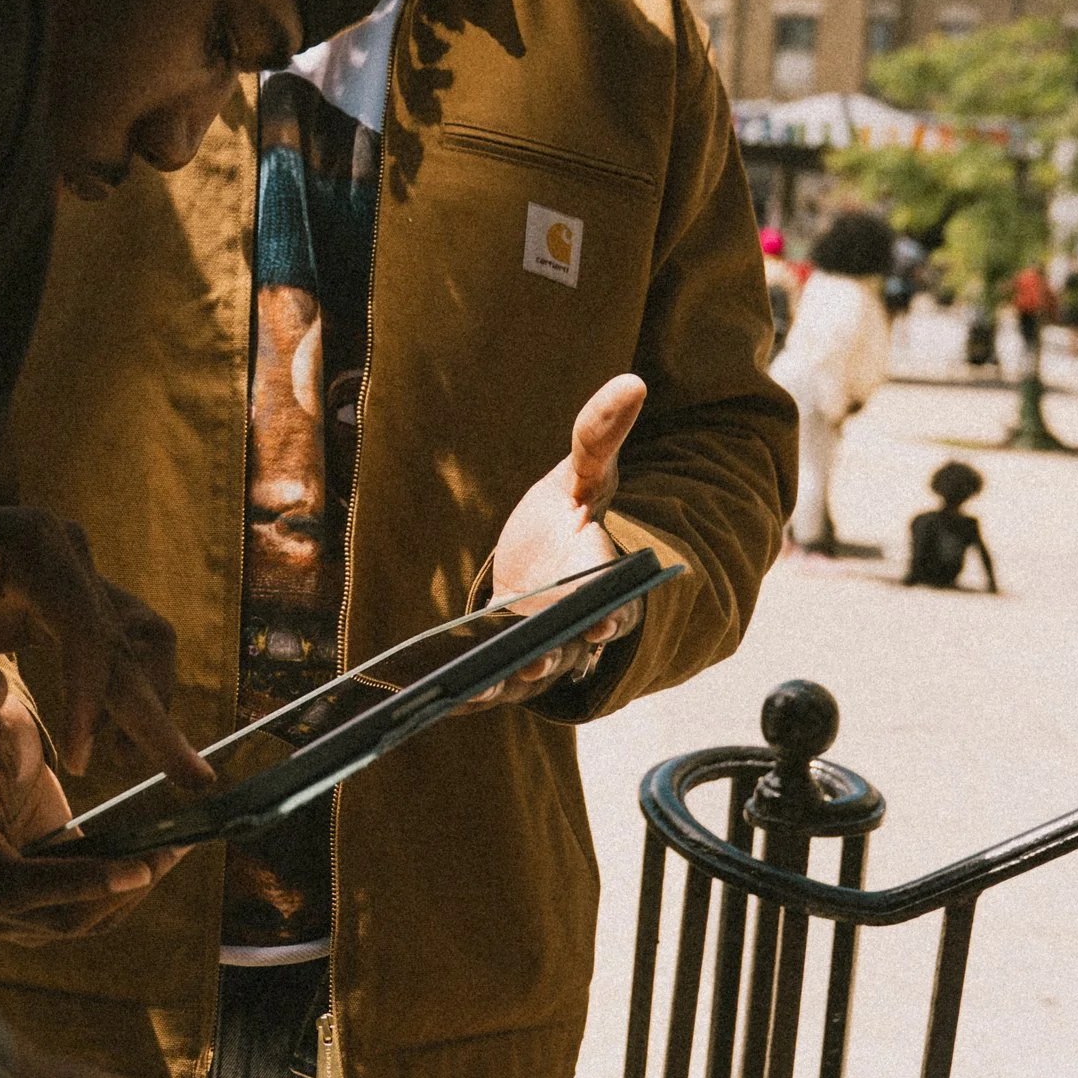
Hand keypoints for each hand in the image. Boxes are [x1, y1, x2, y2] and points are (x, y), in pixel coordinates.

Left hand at [0, 508, 208, 792]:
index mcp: (35, 544)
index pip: (85, 630)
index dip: (89, 701)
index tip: (85, 765)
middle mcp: (70, 554)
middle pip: (127, 640)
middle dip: (154, 716)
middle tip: (193, 778)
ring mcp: (77, 574)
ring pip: (141, 644)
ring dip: (147, 704)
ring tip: (134, 768)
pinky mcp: (73, 600)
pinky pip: (118, 649)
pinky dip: (122, 696)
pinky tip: (112, 746)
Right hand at [0, 671, 182, 937]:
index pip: (10, 886)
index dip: (74, 884)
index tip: (136, 870)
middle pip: (50, 917)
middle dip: (118, 890)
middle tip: (171, 852)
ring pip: (75, 923)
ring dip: (130, 893)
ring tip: (174, 850)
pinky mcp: (33, 907)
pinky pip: (85, 913)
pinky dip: (124, 890)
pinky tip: (158, 857)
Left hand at [484, 373, 651, 699]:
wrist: (534, 565)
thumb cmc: (564, 521)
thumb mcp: (580, 477)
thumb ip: (599, 436)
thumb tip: (633, 382)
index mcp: (599, 576)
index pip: (611, 599)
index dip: (608, 613)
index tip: (599, 620)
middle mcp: (575, 621)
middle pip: (575, 646)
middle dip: (560, 653)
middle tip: (539, 658)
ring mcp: (543, 649)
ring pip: (534, 672)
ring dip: (514, 678)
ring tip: (487, 680)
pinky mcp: (506, 668)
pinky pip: (493, 686)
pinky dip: (474, 693)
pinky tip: (445, 696)